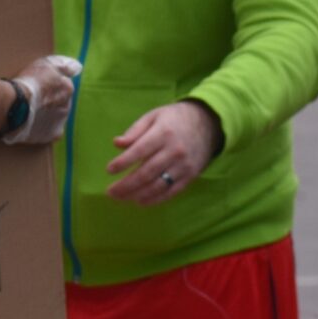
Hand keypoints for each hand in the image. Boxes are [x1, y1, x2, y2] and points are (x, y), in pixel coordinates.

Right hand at [1, 55, 81, 145]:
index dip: (48, 87)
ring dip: (45, 115)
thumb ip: (64, 66)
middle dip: (49, 102)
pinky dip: (42, 129)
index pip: (62, 87)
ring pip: (55, 117)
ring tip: (28, 113)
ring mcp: (61, 122)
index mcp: (68, 88)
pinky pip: (49, 131)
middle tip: (32, 100)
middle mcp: (68, 106)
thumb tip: (77, 68)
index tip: (37, 87)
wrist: (14, 106)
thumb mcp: (46, 65)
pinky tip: (30, 125)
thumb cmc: (27, 83)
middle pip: (60, 103)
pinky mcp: (52, 135)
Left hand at [107, 100, 222, 205]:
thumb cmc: (174, 119)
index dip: (123, 162)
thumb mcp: (153, 116)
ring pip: (157, 185)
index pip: (139, 150)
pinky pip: (171, 191)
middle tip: (110, 192)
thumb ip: (135, 131)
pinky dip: (155, 199)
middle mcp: (174, 150)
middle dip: (126, 185)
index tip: (109, 170)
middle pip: (147, 172)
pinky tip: (140, 201)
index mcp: (163, 133)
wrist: (208, 124)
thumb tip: (117, 144)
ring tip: (121, 198)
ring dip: (137, 194)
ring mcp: (184, 165)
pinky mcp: (190, 176)